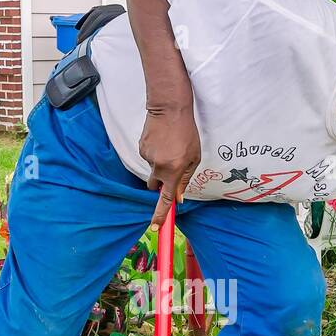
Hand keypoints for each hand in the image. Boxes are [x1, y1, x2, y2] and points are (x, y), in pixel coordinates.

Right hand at [139, 104, 199, 225]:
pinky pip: (149, 157)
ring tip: (170, 146)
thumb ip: (185, 179)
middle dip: (161, 183)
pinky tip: (162, 141)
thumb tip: (178, 197)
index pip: (165, 199)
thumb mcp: (194, 157)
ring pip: (153, 169)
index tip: (155, 227)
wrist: (169, 109)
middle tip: (171, 168)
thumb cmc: (186, 132)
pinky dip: (156, 153)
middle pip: (155, 186)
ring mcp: (147, 158)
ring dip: (161, 163)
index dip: (160, 214)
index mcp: (173, 171)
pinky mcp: (141, 148)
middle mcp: (157, 167)